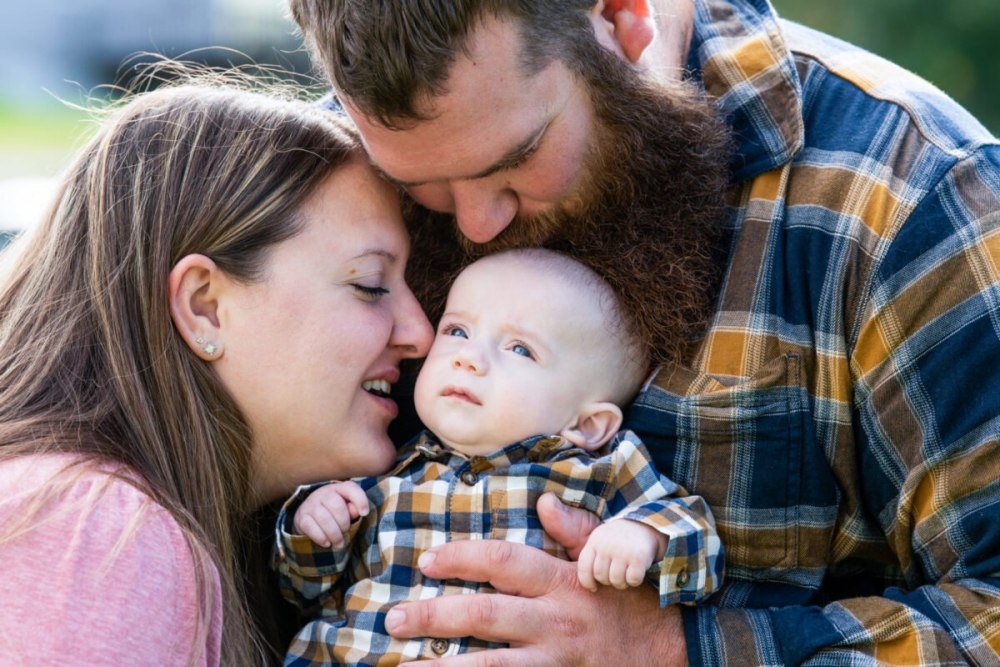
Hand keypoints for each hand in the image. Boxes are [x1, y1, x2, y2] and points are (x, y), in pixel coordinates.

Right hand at [292, 481, 368, 547]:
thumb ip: (354, 508)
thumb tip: (359, 511)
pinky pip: (311, 528)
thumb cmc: (332, 511)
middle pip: (337, 507)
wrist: (308, 514)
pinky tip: (327, 543)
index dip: (360, 500)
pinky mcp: (301, 517)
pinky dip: (321, 538)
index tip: (364, 513)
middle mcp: (323, 493)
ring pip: (325, 519)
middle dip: (344, 524)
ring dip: (335, 535)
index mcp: (338, 488)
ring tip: (339, 543)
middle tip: (345, 532)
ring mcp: (310, 504)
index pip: (351, 488)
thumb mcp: (346, 507)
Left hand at [384, 493, 687, 666]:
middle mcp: (554, 622)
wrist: (681, 654)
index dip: (461, 559)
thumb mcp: (613, 560)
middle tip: (393, 620)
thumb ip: (577, 530)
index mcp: (563, 582)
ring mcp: (555, 662)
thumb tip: (544, 501)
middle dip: (433, 616)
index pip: (502, 563)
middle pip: (483, 615)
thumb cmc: (638, 603)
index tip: (426, 561)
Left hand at [577, 519, 667, 590]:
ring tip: (626, 574)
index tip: (594, 588)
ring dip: (622, 583)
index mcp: (595, 541)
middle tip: (617, 574)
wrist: (645, 524)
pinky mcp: (638, 558)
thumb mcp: (601, 540)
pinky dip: (635, 581)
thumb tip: (588, 585)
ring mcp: (622, 552)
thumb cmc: (619, 538)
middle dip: (609, 581)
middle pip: (601, 577)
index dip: (587, 581)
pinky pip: (632, 580)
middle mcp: (607, 546)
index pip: (584, 567)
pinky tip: (636, 572)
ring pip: (616, 581)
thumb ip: (593, 557)